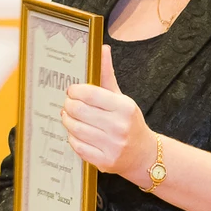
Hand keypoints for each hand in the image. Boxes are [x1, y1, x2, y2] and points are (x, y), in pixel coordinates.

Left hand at [63, 45, 153, 185]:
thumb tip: (102, 48)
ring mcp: (112, 146)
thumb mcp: (121, 98)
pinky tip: (75, 133)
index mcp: (124, 107)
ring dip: (67, 121)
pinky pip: (77, 146)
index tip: (72, 91)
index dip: (75, 91)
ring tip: (69, 117)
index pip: (89, 94)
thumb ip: (108, 75)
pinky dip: (72, 138)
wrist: (143, 154)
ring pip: (75, 128)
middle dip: (68, 105)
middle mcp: (119, 127)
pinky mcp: (104, 161)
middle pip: (78, 111)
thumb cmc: (128, 122)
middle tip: (67, 104)